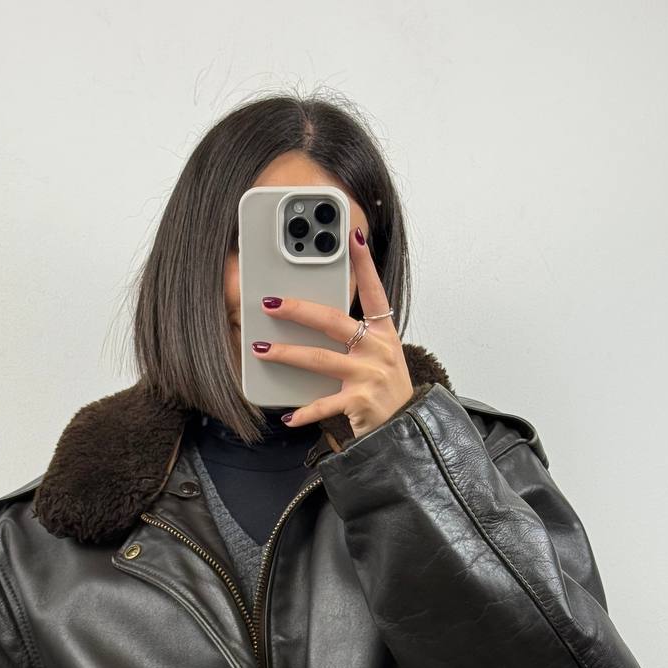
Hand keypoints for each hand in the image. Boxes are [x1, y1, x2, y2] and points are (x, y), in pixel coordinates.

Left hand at [250, 225, 413, 438]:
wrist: (407, 431)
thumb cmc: (386, 392)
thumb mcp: (380, 358)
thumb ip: (356, 338)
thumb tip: (316, 319)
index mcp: (384, 334)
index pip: (375, 292)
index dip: (364, 264)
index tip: (353, 236)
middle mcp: (379, 350)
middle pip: (333, 321)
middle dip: (298, 310)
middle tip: (271, 303)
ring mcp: (370, 375)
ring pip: (320, 358)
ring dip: (286, 353)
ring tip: (261, 348)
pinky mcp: (360, 402)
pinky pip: (324, 404)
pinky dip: (304, 412)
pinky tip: (288, 416)